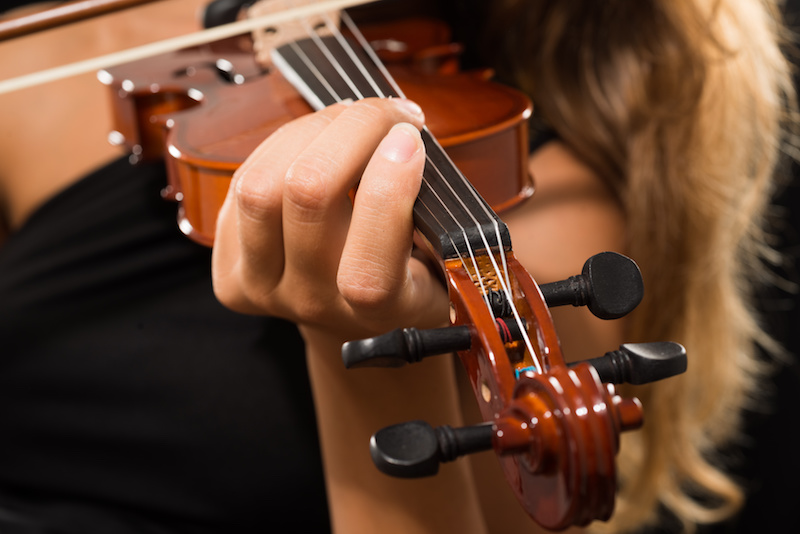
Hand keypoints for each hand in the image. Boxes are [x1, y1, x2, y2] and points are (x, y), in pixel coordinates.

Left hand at [212, 98, 449, 342]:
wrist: (350, 320)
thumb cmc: (406, 276)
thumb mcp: (443, 258)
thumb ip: (431, 213)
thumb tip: (398, 137)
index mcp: (378, 312)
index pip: (368, 268)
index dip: (389, 189)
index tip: (410, 137)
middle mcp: (313, 303)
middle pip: (307, 193)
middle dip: (352, 129)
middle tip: (389, 113)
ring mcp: (262, 287)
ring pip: (262, 183)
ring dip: (311, 130)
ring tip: (350, 121)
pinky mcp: (228, 267)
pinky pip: (242, 181)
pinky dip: (284, 146)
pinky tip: (317, 143)